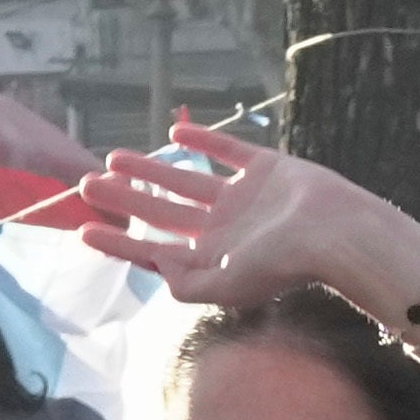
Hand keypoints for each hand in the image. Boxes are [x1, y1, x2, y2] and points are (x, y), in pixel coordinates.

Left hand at [64, 119, 419, 324]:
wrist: (337, 232)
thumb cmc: (285, 264)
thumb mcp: (228, 286)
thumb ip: (188, 283)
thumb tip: (155, 268)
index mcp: (214, 260)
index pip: (155, 251)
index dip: (118, 243)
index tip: (82, 231)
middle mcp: (225, 230)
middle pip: (162, 213)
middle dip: (124, 201)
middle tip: (85, 185)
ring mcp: (244, 198)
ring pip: (185, 180)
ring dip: (149, 171)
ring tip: (112, 158)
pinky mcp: (265, 168)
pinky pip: (227, 151)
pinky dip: (203, 141)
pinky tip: (175, 132)